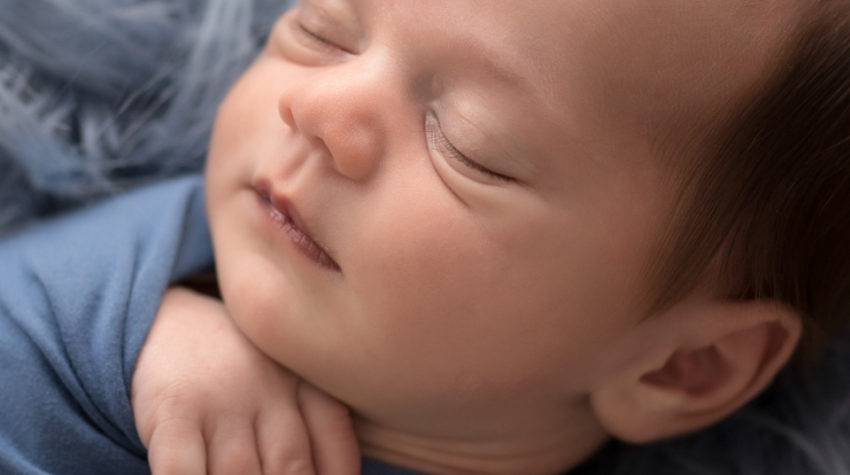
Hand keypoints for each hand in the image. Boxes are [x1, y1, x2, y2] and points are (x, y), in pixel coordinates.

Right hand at [131, 286, 359, 474]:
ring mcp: (221, 399)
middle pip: (290, 467)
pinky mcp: (173, 410)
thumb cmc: (240, 372)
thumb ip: (315, 430)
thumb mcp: (287, 382)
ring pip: (238, 474)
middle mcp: (269, 389)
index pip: (336, 444)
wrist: (167, 323)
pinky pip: (183, 467)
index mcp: (306, 383)